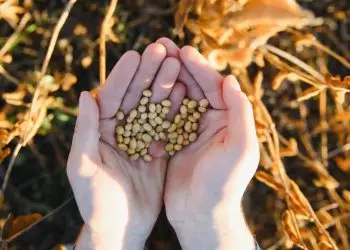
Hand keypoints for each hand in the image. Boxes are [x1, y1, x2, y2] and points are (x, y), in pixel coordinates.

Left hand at [66, 43, 182, 249]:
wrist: (120, 227)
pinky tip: (187, 92)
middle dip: (148, 72)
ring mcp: (140, 138)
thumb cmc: (96, 201)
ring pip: (154, 106)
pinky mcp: (157, 149)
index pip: (111, 96)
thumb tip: (85, 94)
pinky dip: (176, 108)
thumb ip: (84, 132)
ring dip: (165, 84)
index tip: (137, 54)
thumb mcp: (83, 167)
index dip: (123, 76)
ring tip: (178, 63)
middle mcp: (120, 130)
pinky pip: (168, 124)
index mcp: (100, 131)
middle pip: (135, 96)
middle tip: (162, 49)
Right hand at [157, 38, 258, 249]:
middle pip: (194, 86)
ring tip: (151, 59)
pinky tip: (143, 87)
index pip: (214, 86)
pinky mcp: (175, 140)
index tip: (182, 50)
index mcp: (229, 119)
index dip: (199, 67)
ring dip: (165, 78)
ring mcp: (191, 129)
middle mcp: (211, 121)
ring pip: (178, 97)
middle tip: (161, 45)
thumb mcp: (240, 147)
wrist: (201, 213)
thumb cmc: (224, 183)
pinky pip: (165, 115)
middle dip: (179, 65)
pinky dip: (156, 100)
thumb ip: (240, 112)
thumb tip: (231, 79)